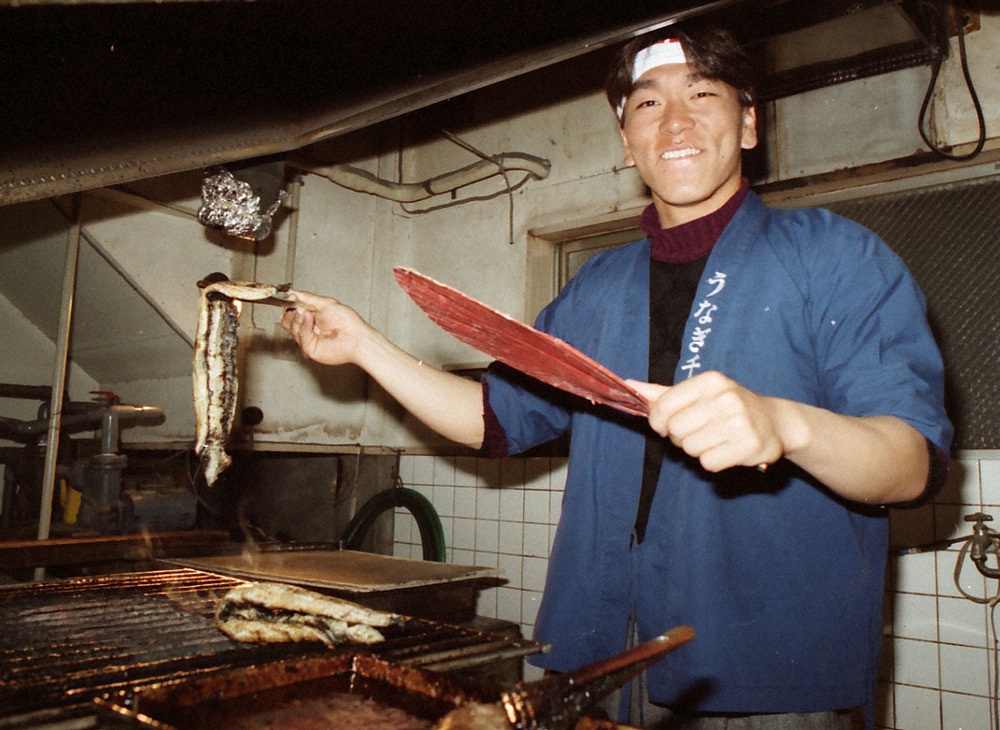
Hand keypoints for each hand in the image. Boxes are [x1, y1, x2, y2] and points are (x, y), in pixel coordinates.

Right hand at [280, 290, 370, 365]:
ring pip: (291, 327)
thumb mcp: (325, 303)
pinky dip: (304, 324)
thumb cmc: (347, 321)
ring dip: (298, 317)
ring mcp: (307, 340)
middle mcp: (307, 329)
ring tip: (308, 312)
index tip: (289, 297)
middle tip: (299, 305)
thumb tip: (290, 292)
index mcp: (310, 318)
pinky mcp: (309, 349)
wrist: (356, 336)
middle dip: (291, 310)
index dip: (288, 304)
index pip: (290, 312)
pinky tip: (310, 318)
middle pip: (287, 320)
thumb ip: (306, 297)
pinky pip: (300, 335)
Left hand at [627, 371, 784, 472]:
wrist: (775, 422)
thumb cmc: (729, 406)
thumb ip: (663, 393)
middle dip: (681, 437)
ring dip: (698, 450)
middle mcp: (725, 398)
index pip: (662, 407)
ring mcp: (740, 422)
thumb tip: (629, 385)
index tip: (668, 424)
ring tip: (716, 439)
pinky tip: (727, 449)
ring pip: (691, 449)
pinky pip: (708, 463)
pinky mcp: (749, 446)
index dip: (659, 421)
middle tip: (699, 432)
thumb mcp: (700, 392)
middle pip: (675, 431)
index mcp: (710, 381)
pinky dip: (713, 461)